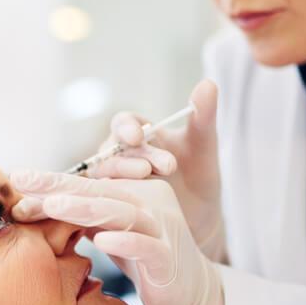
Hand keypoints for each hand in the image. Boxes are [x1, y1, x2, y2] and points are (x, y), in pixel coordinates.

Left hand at [10, 171, 225, 304]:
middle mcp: (148, 201)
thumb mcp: (111, 231)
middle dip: (58, 183)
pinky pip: (148, 246)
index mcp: (133, 191)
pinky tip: (102, 240)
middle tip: (22, 177)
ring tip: (52, 204)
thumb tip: (37, 204)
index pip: (87, 183)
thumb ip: (85, 215)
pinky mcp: (169, 258)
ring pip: (121, 212)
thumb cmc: (145, 259)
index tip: (16, 181)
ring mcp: (161, 228)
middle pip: (99, 188)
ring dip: (86, 208)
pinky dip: (126, 241)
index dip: (51, 182)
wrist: (192, 293)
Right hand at [38, 80, 226, 262]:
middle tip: (161, 166)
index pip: (122, 124)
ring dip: (120, 178)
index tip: (139, 135)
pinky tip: (125, 209)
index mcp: (138, 135)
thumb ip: (204, 116)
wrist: (200, 220)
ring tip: (146, 180)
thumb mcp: (204, 147)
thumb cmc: (198, 178)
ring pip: (100, 178)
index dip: (126, 127)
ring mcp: (111, 183)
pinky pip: (97, 205)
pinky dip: (106, 205)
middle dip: (133, 157)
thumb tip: (208, 83)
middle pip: (111, 152)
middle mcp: (119, 157)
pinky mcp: (107, 209)